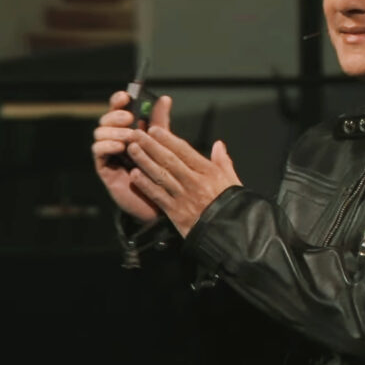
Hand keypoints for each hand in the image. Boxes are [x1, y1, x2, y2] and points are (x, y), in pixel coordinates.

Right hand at [91, 91, 172, 223]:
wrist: (158, 202)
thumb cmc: (159, 171)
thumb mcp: (161, 143)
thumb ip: (160, 122)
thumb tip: (165, 99)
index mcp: (128, 130)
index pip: (117, 109)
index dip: (118, 100)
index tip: (125, 96)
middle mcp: (115, 139)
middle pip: (105, 119)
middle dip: (115, 115)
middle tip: (129, 118)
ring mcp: (108, 153)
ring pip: (99, 133)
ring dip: (114, 131)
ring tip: (130, 136)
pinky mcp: (104, 167)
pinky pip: (98, 151)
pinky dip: (107, 145)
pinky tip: (120, 147)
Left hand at [127, 125, 241, 236]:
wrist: (229, 234)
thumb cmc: (232, 207)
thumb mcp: (232, 181)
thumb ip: (223, 161)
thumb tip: (219, 145)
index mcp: (208, 172)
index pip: (184, 151)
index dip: (167, 139)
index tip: (154, 130)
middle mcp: (194, 181)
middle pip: (168, 160)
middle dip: (150, 145)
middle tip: (135, 134)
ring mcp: (183, 197)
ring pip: (160, 175)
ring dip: (144, 161)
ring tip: (131, 149)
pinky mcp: (175, 212)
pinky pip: (158, 195)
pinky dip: (145, 185)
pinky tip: (134, 175)